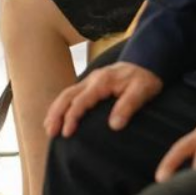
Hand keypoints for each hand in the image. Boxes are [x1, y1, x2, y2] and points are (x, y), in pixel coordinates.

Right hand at [45, 62, 162, 137]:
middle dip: (56, 114)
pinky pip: (71, 94)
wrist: (147, 61)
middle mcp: (91, 80)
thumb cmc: (145, 78)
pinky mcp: (91, 84)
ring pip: (66, 94)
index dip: (72, 117)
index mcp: (102, 82)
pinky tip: (58, 116)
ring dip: (55, 110)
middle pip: (66, 96)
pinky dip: (61, 106)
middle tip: (50, 132)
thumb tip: (114, 125)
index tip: (67, 133)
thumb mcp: (142, 91)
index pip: (80, 101)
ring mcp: (89, 81)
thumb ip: (128, 106)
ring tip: (48, 127)